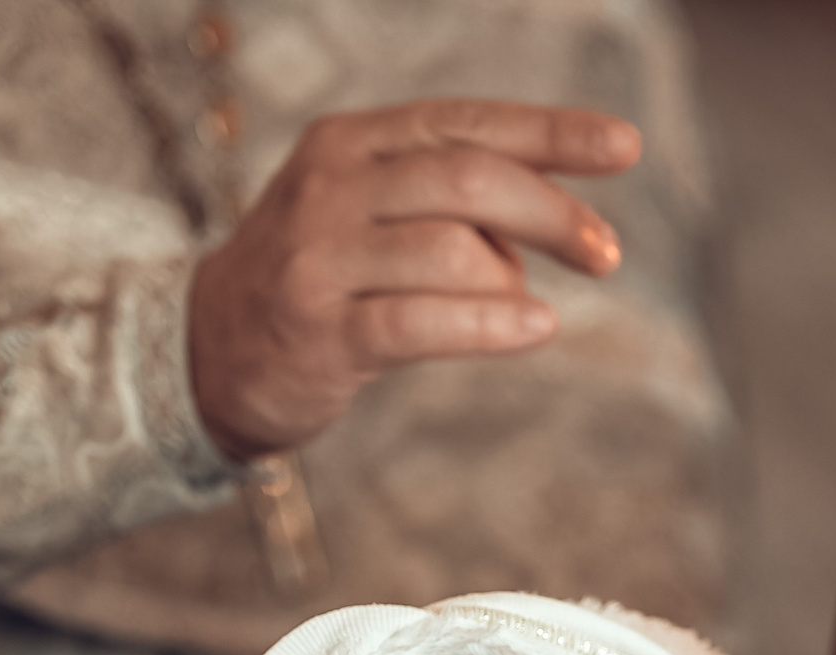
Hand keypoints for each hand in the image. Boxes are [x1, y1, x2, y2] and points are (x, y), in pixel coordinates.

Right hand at [187, 99, 640, 460]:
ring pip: (453, 250)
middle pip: (470, 179)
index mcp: (352, 142)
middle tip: (605, 255)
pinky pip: (424, 322)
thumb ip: (452, 201)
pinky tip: (537, 327)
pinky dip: (492, 325)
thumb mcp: (374, 212)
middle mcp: (331, 186)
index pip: (467, 123)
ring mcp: (320, 259)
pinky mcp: (321, 332)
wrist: (212, 350)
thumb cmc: (324, 278)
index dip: (551, 132)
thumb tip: (555, 222)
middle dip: (553, 213)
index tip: (623, 147)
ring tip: (525, 306)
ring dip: (512, 281)